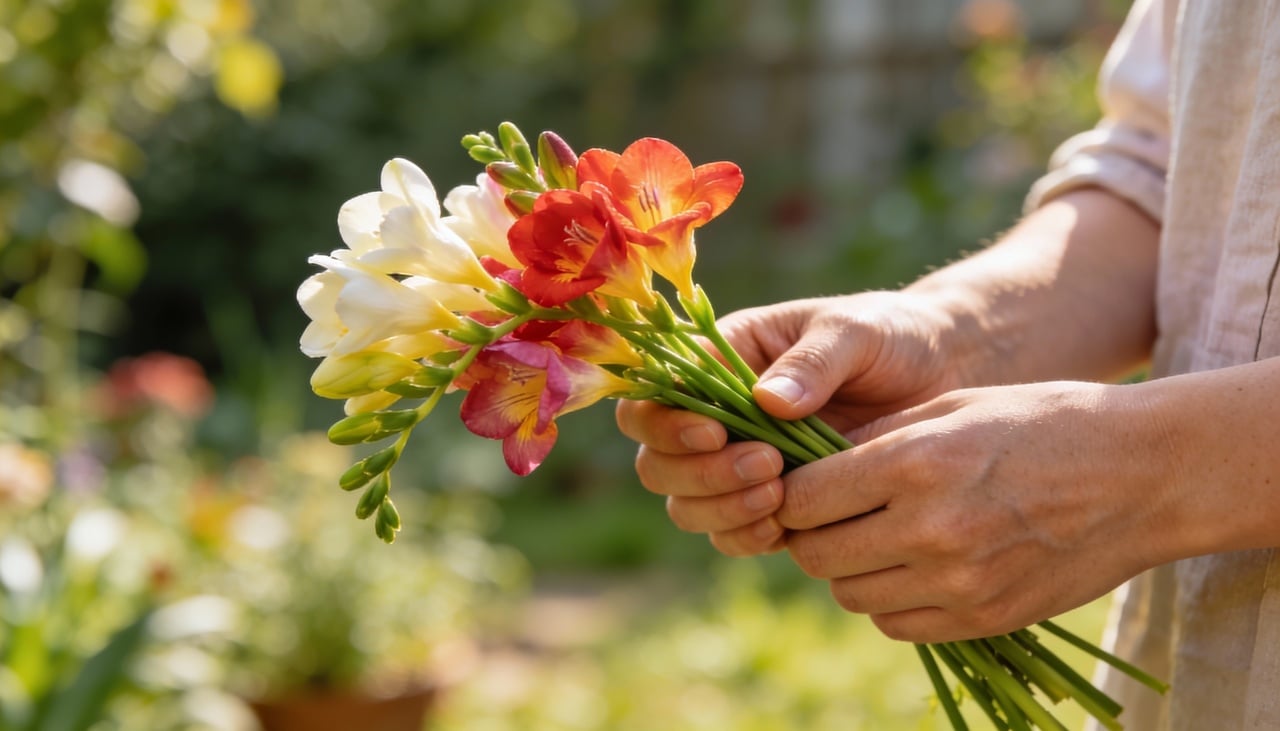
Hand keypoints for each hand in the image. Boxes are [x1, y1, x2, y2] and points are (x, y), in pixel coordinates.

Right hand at [616, 291, 965, 555]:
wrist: (942, 380)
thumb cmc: (893, 337)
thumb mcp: (858, 331)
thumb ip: (813, 360)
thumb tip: (766, 401)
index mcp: (721, 358)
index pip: (654, 395)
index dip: (667, 423)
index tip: (715, 433)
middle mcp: (715, 414)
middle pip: (656, 461)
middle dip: (699, 473)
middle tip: (767, 466)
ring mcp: (736, 463)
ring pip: (686, 504)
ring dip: (721, 509)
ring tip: (780, 496)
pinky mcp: (768, 502)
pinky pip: (729, 534)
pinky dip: (746, 537)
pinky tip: (786, 526)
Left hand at [778, 380, 1177, 642]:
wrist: (1141, 475)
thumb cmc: (1040, 423)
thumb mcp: (951, 407)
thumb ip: (873, 441)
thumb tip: (806, 470)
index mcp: (914, 462)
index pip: (804, 500)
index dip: (790, 494)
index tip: (799, 487)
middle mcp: (929, 528)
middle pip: (816, 555)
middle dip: (810, 534)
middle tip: (831, 515)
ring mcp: (959, 581)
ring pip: (851, 595)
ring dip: (849, 569)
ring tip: (876, 537)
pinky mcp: (985, 618)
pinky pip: (897, 625)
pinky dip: (890, 601)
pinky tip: (912, 568)